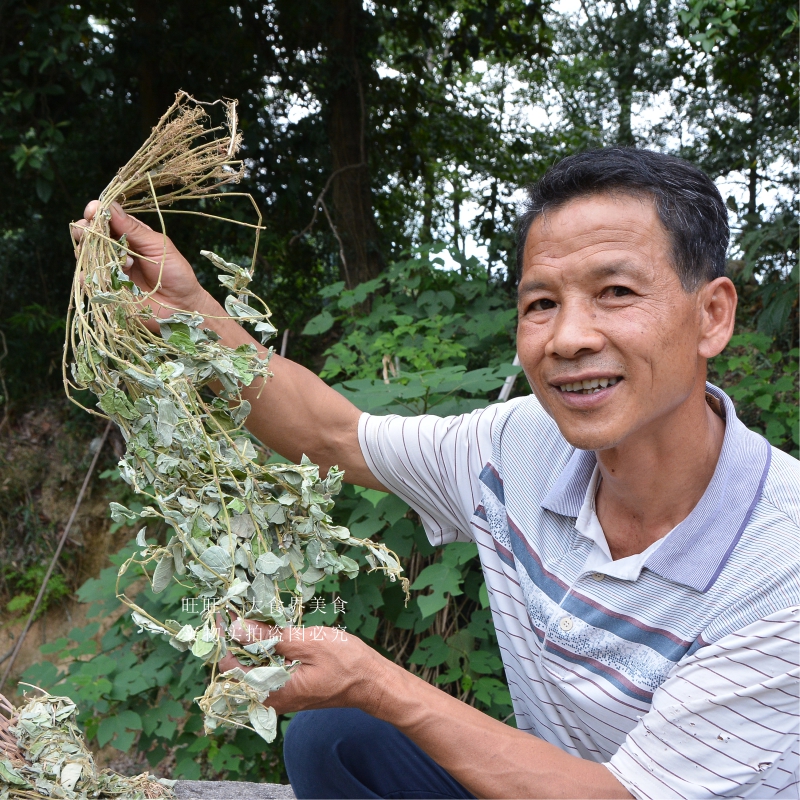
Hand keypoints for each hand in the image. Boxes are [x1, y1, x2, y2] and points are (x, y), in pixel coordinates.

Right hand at [72, 201, 220, 320]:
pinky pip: (88, 280)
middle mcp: (117, 250)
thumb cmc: (176, 274)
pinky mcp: (107, 289)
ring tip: (114, 261)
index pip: (107, 219)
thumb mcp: (158, 247)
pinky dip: (89, 277)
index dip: (97, 213)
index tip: (93, 211)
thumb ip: (134, 230)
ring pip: (86, 255)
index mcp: (130, 235)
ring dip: (91, 253)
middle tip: (88, 231)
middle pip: (90, 234)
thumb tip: (110, 206)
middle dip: (85, 230)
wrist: (182, 307)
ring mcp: (110, 269)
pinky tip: (105, 278)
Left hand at [217, 617, 388, 714]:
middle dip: (234, 640)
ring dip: (249, 643)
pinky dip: (263, 650)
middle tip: (237, 609)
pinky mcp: (289, 688)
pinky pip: (266, 670)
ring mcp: (280, 695)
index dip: (224, 639)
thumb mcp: (307, 643)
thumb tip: (237, 628)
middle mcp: (271, 698)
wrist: (372, 682)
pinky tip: (270, 632)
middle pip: (238, 669)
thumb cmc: (345, 662)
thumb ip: (270, 638)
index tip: (225, 613)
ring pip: (252, 669)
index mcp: (273, 690)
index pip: (231, 667)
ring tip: (250, 616)